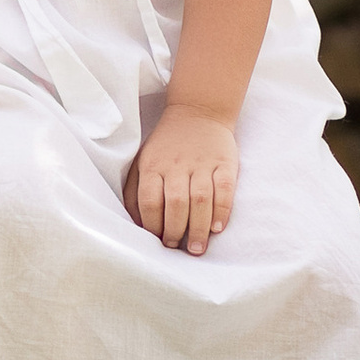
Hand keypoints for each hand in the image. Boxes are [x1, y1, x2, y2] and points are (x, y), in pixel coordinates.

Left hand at [128, 106, 238, 253]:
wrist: (198, 111)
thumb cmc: (166, 145)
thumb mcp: (143, 161)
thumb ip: (135, 191)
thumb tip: (134, 224)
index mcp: (153, 165)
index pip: (150, 200)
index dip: (153, 225)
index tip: (157, 241)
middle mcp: (177, 165)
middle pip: (176, 203)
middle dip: (175, 230)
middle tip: (177, 248)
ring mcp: (202, 163)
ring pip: (200, 199)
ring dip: (198, 227)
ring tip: (197, 248)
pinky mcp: (225, 162)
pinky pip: (225, 189)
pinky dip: (222, 210)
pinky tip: (217, 227)